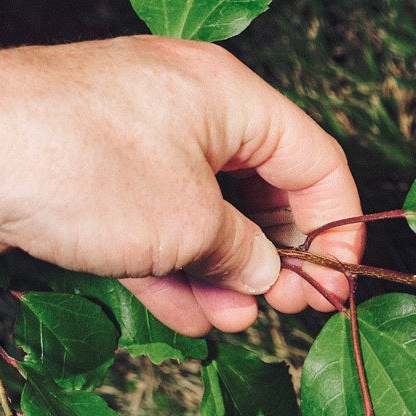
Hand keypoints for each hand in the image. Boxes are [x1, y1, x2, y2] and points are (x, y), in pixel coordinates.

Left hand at [0, 37, 359, 337]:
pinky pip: (153, 227)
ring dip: (224, 274)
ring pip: (203, 215)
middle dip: (277, 256)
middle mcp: (183, 108)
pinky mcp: (91, 179)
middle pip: (259, 187)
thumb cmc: (78, 166)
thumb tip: (267, 273)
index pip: (313, 159)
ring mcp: (133, 143)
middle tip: (293, 309)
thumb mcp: (190, 222)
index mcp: (226, 93)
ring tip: (235, 321)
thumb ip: (245, 253)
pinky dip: (176, 270)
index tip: (338, 284)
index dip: (336, 226)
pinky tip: (191, 317)